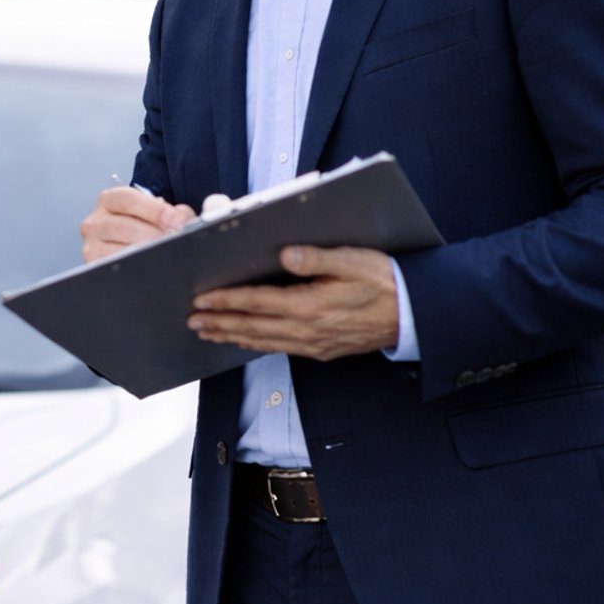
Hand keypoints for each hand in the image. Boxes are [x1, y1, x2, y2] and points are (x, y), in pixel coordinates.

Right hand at [81, 186, 196, 262]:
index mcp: (108, 200)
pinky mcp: (94, 266)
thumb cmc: (142, 226)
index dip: (154, 210)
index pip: (128, 200)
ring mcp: (91, 246)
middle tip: (176, 240)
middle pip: (125, 227)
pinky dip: (137, 268)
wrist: (128, 245)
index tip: (175, 221)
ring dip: (147, 254)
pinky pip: (117, 268)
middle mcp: (95, 222)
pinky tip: (152, 266)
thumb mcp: (155, 212)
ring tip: (167, 254)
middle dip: (155, 235)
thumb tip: (184, 220)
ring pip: (121, 251)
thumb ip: (172, 212)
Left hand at [187, 245, 399, 361]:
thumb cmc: (384, 282)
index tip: (202, 300)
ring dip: (232, 336)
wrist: (413, 315)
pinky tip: (244, 341)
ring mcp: (313, 343)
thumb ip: (316, 258)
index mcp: (311, 305)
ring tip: (207, 333)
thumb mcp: (353, 260)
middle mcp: (308, 329)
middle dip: (219, 322)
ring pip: (262, 341)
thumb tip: (284, 253)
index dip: (226, 301)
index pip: (257, 303)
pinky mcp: (320, 349)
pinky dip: (255, 344)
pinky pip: (279, 348)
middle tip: (191, 321)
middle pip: (253, 326)